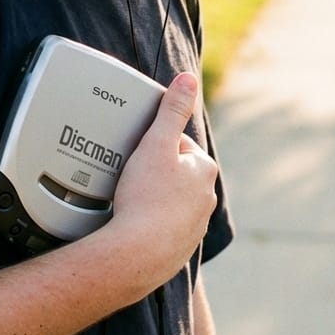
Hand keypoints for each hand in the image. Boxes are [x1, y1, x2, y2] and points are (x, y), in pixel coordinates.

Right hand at [108, 72, 217, 284]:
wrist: (137, 254)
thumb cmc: (146, 198)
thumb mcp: (156, 143)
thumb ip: (172, 110)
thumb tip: (188, 80)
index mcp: (204, 170)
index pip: (180, 145)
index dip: (155, 145)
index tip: (138, 154)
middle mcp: (205, 199)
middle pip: (175, 174)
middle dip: (155, 173)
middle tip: (130, 177)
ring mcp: (194, 226)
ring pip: (170, 202)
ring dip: (153, 200)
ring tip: (129, 202)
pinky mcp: (179, 249)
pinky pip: (163, 229)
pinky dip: (150, 225)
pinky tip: (133, 225)